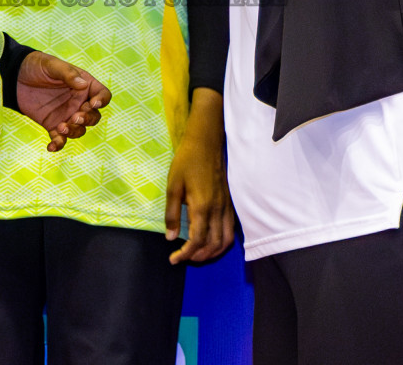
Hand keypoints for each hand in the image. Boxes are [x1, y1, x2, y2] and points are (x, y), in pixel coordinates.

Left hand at [15, 51, 109, 151]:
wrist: (15, 76)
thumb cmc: (37, 66)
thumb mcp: (52, 65)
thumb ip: (68, 74)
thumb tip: (83, 85)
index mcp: (84, 86)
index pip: (102, 95)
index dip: (102, 101)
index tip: (93, 104)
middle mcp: (78, 102)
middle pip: (94, 117)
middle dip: (87, 119)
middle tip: (75, 116)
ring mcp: (67, 115)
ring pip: (80, 130)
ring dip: (74, 132)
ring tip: (61, 128)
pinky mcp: (53, 125)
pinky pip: (60, 139)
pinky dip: (58, 145)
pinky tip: (50, 147)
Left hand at [165, 88, 234, 264]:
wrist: (206, 143)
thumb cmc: (186, 162)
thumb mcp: (173, 186)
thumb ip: (172, 214)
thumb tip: (171, 238)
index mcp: (202, 207)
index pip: (197, 241)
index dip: (185, 254)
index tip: (173, 259)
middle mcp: (217, 210)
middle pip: (213, 245)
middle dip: (198, 257)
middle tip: (183, 258)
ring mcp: (226, 207)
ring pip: (226, 240)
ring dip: (213, 253)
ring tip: (198, 255)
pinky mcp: (230, 203)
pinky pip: (231, 229)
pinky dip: (223, 242)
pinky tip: (212, 242)